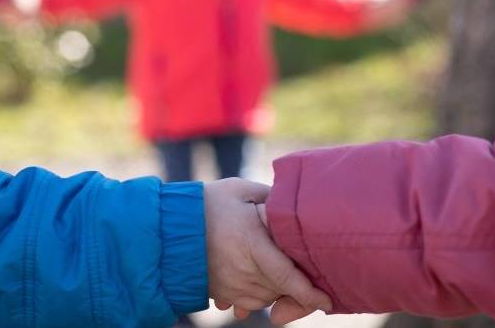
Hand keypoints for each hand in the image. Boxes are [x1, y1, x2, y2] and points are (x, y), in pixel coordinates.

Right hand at [204, 179, 330, 322]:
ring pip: (267, 299)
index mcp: (251, 244)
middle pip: (281, 289)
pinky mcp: (221, 294)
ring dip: (277, 290)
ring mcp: (231, 286)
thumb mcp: (240, 190)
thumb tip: (292, 205)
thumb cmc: (207, 204)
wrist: (167, 228)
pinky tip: (257, 278)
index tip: (327, 302)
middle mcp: (243, 271)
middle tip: (308, 274)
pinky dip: (259, 295)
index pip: (287, 276)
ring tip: (275, 268)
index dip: (309, 293)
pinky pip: (248, 303)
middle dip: (296, 287)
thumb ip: (270, 197)